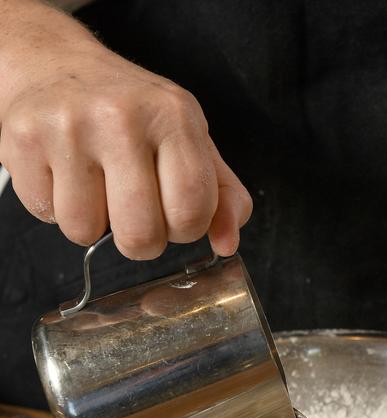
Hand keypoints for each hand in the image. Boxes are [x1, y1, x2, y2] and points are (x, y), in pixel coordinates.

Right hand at [0, 34, 251, 258]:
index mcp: (173, 116)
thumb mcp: (189, 142)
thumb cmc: (132, 115)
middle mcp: (120, 116)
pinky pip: (47, 215)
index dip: (184, 230)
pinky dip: (56, 207)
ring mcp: (67, 127)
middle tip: (133, 210)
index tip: (173, 214)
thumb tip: (227, 243)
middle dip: (140, 240)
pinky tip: (64, 175)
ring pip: (85, 231)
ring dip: (92, 224)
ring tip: (95, 186)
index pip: (193, 210)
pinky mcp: (22, 139)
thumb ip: (221, 196)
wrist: (55, 66)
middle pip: (141, 235)